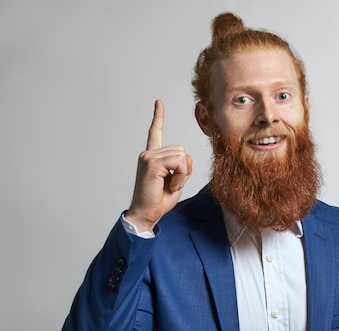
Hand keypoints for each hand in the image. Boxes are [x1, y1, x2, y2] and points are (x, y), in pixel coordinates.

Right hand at [126, 100, 192, 231]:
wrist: (146, 214)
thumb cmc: (159, 200)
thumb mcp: (176, 180)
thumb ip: (181, 165)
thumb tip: (185, 156)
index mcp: (152, 157)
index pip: (155, 133)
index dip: (158, 117)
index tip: (158, 102)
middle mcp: (148, 154)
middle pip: (181, 150)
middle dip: (184, 169)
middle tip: (173, 184)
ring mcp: (148, 157)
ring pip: (182, 156)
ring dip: (182, 173)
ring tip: (170, 185)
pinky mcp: (151, 163)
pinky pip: (179, 162)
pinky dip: (180, 176)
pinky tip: (169, 185)